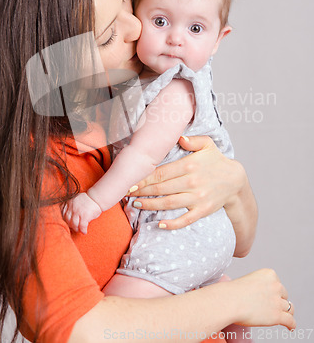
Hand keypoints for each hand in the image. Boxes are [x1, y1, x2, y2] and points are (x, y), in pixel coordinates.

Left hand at [62, 192, 101, 233]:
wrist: (98, 198)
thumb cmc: (89, 199)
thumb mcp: (77, 198)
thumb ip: (72, 205)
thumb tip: (69, 214)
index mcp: (70, 202)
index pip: (63, 212)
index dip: (65, 219)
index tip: (68, 222)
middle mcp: (72, 207)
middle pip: (67, 219)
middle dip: (70, 224)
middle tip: (74, 227)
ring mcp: (78, 212)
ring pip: (73, 224)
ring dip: (76, 229)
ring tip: (79, 230)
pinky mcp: (84, 216)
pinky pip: (82, 226)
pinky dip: (83, 230)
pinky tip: (84, 232)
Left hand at [127, 135, 245, 229]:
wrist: (235, 181)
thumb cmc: (216, 160)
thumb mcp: (207, 144)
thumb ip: (192, 140)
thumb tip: (179, 137)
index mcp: (189, 165)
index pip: (161, 173)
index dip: (143, 179)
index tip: (130, 182)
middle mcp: (192, 182)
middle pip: (160, 189)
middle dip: (141, 192)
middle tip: (126, 194)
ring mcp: (197, 198)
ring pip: (168, 204)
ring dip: (150, 205)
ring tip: (136, 205)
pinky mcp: (202, 211)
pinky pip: (184, 220)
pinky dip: (171, 224)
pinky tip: (159, 224)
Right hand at [230, 269, 295, 329]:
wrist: (228, 301)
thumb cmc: (233, 292)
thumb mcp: (248, 281)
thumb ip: (259, 286)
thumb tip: (264, 299)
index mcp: (269, 274)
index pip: (277, 283)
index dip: (272, 291)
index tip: (266, 297)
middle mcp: (276, 285)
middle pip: (283, 295)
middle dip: (278, 300)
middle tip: (270, 307)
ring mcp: (277, 301)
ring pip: (289, 308)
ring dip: (286, 312)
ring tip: (284, 317)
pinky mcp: (277, 315)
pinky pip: (290, 321)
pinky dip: (291, 325)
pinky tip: (289, 328)